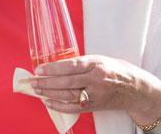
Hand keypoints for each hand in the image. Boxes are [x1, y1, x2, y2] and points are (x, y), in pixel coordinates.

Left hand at [30, 55, 160, 124]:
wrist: (133, 87)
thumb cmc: (110, 69)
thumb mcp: (96, 59)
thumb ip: (78, 62)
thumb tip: (54, 65)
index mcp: (94, 64)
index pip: (70, 66)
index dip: (53, 68)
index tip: (39, 69)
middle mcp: (95, 79)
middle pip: (67, 82)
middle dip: (48, 82)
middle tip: (33, 81)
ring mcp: (95, 94)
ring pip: (69, 95)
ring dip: (50, 93)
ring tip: (37, 90)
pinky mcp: (95, 106)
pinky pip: (75, 108)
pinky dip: (60, 106)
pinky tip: (48, 102)